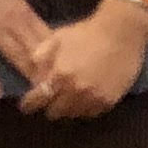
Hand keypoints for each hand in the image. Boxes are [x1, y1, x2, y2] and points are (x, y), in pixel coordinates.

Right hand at [0, 0, 54, 95]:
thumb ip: (22, 16)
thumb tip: (35, 34)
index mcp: (25, 12)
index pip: (48, 38)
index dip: (59, 57)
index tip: (69, 73)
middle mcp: (14, 23)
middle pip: (36, 51)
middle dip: (48, 72)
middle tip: (59, 92)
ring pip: (15, 57)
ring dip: (26, 76)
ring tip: (36, 96)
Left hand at [19, 5, 147, 120]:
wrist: (121, 32)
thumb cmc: (87, 32)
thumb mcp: (57, 38)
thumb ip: (40, 57)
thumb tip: (32, 77)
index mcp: (60, 75)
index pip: (38, 99)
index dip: (29, 104)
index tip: (26, 106)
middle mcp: (75, 91)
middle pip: (55, 112)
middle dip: (49, 106)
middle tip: (51, 99)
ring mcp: (94, 98)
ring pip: (73, 114)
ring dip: (67, 109)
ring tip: (67, 99)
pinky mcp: (109, 101)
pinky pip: (91, 113)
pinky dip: (84, 109)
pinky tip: (84, 99)